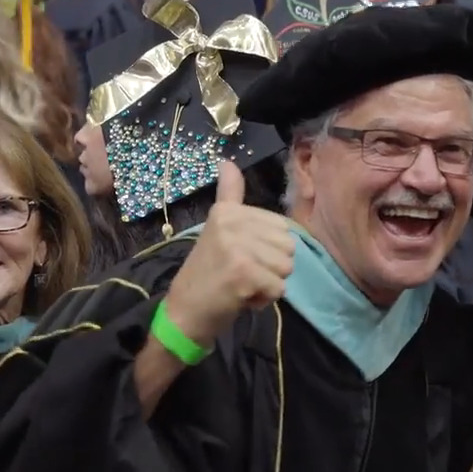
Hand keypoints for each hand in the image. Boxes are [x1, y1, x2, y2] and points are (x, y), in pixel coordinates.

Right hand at [162, 162, 295, 348]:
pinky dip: (265, 299)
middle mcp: (232, 223)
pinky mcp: (243, 273)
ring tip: (242, 284)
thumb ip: (229, 195)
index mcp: (228, 211)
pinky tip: (242, 297)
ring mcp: (237, 247)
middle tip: (241, 272)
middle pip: (288, 247)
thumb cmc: (206, 271)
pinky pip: (279, 287)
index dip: (268, 249)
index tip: (239, 256)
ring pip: (286, 267)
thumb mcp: (218, 227)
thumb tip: (227, 160)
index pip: (281, 228)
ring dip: (268, 283)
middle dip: (271, 266)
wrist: (183, 311)